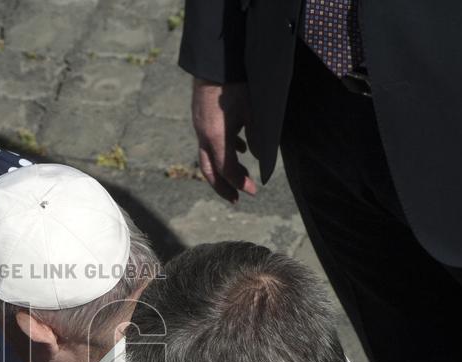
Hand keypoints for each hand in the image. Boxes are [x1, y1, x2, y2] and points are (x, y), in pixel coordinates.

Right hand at [191, 78, 256, 202]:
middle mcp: (204, 136)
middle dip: (223, 187)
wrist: (215, 63)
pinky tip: (240, 150)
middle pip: (210, 171)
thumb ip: (257, 137)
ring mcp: (201, 128)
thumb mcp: (253, 112)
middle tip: (237, 199)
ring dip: (223, 171)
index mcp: (216, 137)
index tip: (253, 192)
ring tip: (240, 178)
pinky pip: (210, 143)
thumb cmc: (236, 85)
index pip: (226, 170)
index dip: (240, 183)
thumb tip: (260, 157)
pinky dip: (224, 152)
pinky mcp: (202, 119)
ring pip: (208, 157)